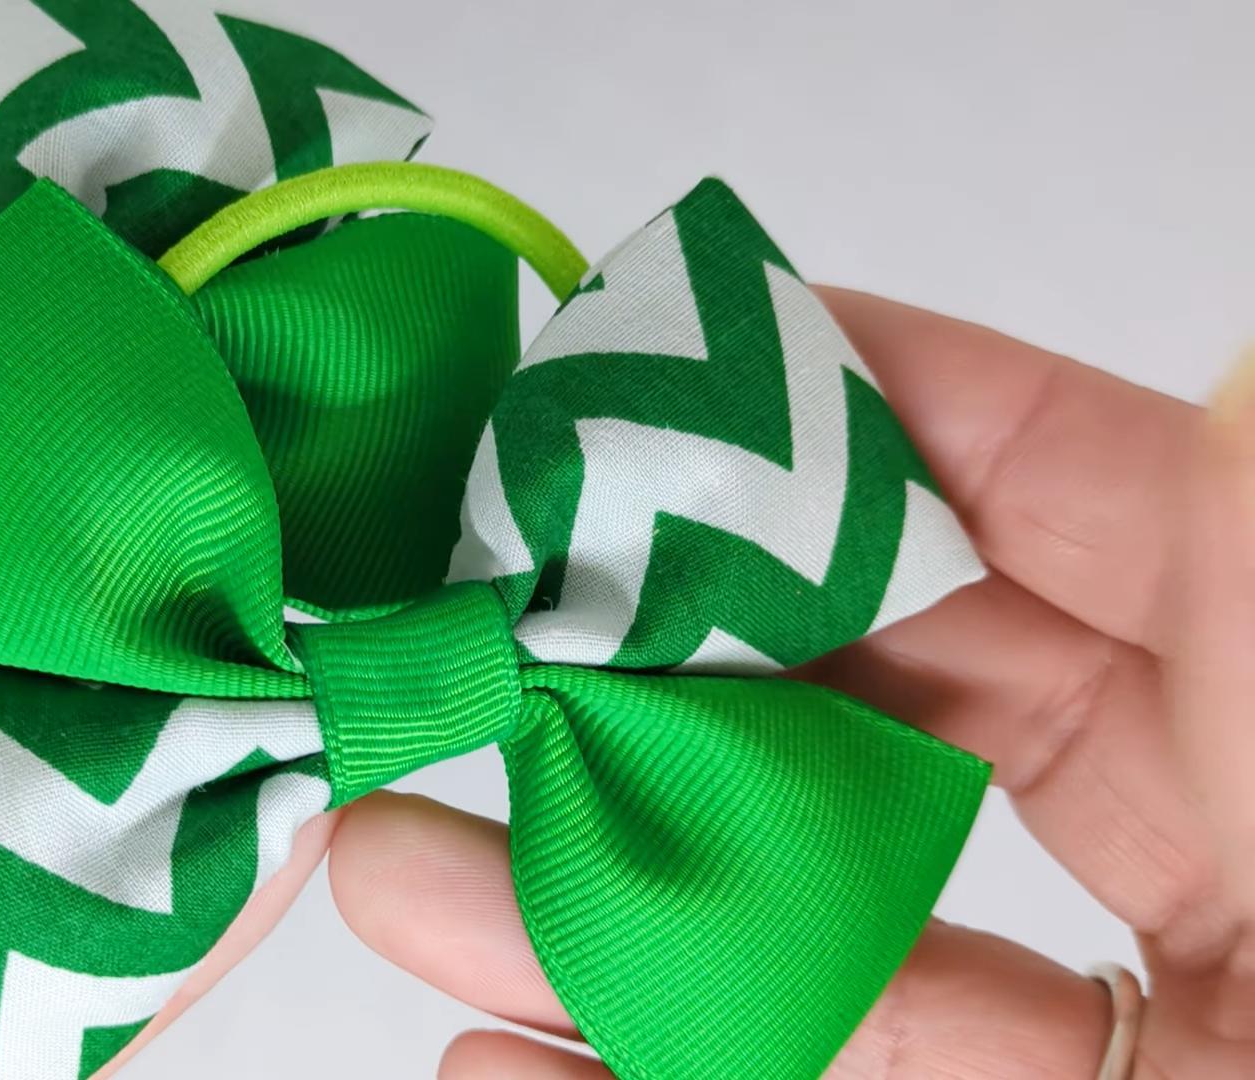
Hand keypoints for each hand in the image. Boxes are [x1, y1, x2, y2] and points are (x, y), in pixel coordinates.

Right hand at [329, 292, 1254, 1076]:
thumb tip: (1068, 361)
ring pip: (831, 947)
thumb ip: (1218, 521)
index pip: (1068, 501)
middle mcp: (1233, 855)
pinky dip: (659, 1073)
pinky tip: (493, 1061)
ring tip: (397, 868)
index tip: (655, 393)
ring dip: (597, 911)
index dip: (861, 423)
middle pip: (890, 723)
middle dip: (663, 680)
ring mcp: (1155, 1031)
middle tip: (476, 650)